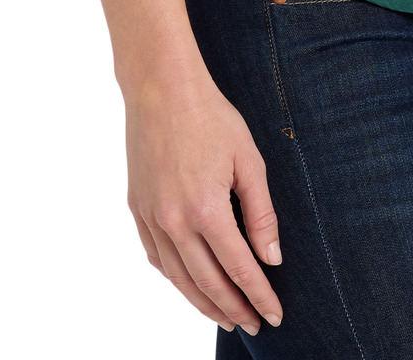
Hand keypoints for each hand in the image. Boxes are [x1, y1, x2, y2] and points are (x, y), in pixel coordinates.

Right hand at [124, 66, 283, 335]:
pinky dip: (176, 279)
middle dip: (236, 309)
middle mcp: (175, 222)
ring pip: (179, 279)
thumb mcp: (248, 159)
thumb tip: (271, 258)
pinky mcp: (137, 209)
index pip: (240, 269)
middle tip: (255, 324)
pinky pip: (157, 258)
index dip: (260, 296)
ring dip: (204, 304)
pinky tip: (190, 286)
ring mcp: (152, 218)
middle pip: (209, 283)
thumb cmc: (210, 116)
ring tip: (227, 318)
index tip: (276, 315)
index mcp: (207, 209)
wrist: (160, 87)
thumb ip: (261, 213)